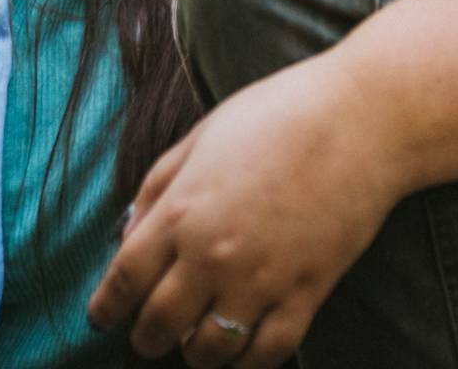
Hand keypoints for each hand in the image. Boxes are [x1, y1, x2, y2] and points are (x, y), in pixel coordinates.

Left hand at [86, 47, 402, 366]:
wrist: (358, 120)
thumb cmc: (276, 114)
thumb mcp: (202, 135)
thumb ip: (158, 186)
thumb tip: (125, 233)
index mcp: (181, 210)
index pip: (125, 278)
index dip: (106, 307)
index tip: (100, 317)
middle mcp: (212, 255)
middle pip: (159, 324)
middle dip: (146, 338)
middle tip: (147, 337)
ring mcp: (260, 281)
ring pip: (207, 351)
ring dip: (193, 353)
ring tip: (194, 343)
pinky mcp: (305, 296)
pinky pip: (264, 355)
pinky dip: (245, 364)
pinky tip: (239, 353)